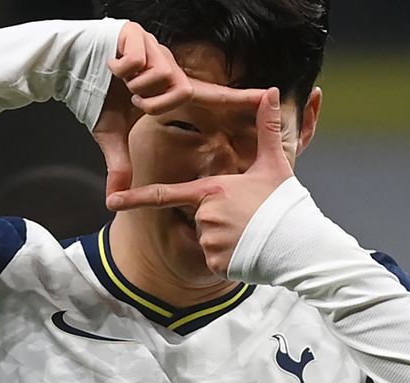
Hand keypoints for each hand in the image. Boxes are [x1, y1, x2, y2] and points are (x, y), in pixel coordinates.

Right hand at [93, 21, 266, 197]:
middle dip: (154, 103)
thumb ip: (119, 163)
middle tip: (134, 103)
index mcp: (169, 87)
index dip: (239, 97)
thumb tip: (113, 195)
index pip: (211, 94)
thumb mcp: (110, 135)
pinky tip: (112, 66)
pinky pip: (140, 61)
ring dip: (138, 87)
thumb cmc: (95, 96)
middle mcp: (169, 66)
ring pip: (161, 76)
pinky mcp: (139, 36)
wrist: (68, 66)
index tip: (268, 96)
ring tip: (122, 82)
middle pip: (181, 91)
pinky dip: (123, 69)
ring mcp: (155, 49)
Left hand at [105, 88, 293, 275]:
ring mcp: (209, 242)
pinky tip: (250, 251)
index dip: (135, 198)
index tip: (111, 202)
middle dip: (219, 218)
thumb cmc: (284, 203)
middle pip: (200, 217)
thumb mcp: (275, 164)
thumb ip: (267, 128)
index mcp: (211, 191)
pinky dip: (230, 257)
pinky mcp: (216, 264)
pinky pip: (216, 259)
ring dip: (226, 238)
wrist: (299, 244)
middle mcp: (204, 216)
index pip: (165, 194)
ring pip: (208, 239)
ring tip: (252, 235)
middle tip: (248, 218)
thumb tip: (269, 91)